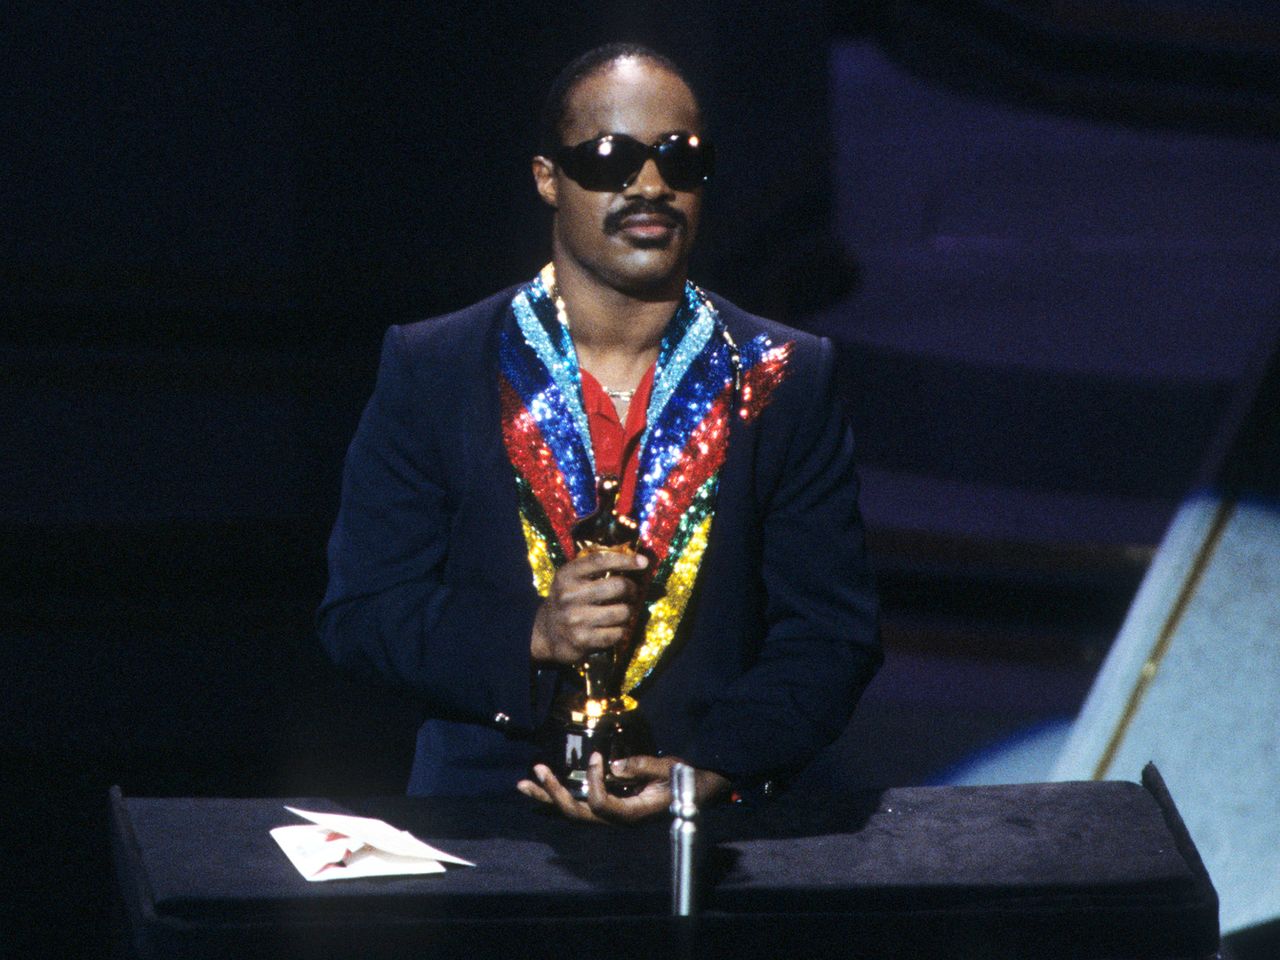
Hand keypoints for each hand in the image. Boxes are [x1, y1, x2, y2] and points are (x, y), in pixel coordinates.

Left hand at [517, 753, 729, 823]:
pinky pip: (578, 805)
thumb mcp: (669, 769)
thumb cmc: (685, 781)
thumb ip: (642, 766)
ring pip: (572, 812)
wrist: (697, 793)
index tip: (597, 756)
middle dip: (554, 793)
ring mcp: (610, 816)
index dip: (594, 782)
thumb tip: (613, 766)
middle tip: (537, 770)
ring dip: (547, 797)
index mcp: (633, 813)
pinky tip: (539, 788)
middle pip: (578, 813)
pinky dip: (557, 796)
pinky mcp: (608, 807)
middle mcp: (617, 819)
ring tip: (523, 783)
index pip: (602, 805)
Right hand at [531, 549, 647, 664]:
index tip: (643, 562)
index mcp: (566, 575)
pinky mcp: (583, 640)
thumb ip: (594, 569)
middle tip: (632, 592)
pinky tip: (616, 628)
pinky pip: (617, 633)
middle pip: (617, 586)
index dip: (625, 559)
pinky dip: (622, 630)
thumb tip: (636, 562)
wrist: (545, 633)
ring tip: (623, 611)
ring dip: (629, 612)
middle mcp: (569, 596)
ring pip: (622, 612)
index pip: (600, 560)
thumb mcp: (570, 579)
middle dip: (632, 589)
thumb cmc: (566, 601)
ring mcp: (576, 619)